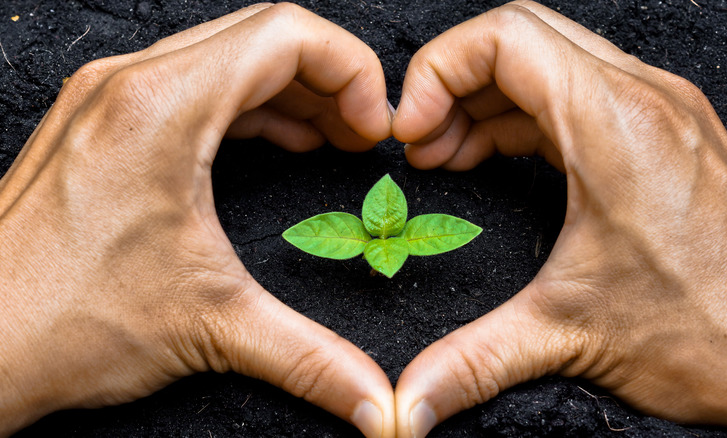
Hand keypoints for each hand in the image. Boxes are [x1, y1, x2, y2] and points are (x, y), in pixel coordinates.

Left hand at [0, 4, 394, 436]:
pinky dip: (246, 106)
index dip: (350, 71)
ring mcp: (107, 98)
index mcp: (161, 108)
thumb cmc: (64, 322)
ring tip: (329, 138)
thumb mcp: (212, 327)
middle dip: (327, 80)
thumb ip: (310, 357)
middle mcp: (129, 85)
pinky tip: (273, 140)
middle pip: (260, 36)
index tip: (373, 127)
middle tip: (359, 135)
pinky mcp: (98, 122)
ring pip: (224, 56)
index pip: (286, 35)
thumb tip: (377, 399)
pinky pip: (191, 85)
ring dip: (288, 92)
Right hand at [392, 1, 726, 435]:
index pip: (502, 37)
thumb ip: (472, 361)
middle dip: (454, 82)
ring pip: (551, 60)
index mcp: (615, 124)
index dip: (437, 71)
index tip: (410, 131)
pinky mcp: (668, 134)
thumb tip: (409, 402)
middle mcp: (644, 98)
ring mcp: (662, 110)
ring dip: (488, 100)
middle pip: (521, 36)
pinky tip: (499, 157)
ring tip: (448, 154)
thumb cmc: (712, 334)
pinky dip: (526, 115)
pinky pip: (579, 93)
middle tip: (421, 144)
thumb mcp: (569, 335)